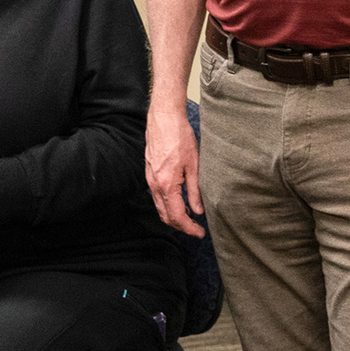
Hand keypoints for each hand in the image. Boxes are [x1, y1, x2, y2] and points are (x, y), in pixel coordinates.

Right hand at [145, 107, 203, 237]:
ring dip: (173, 215)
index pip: (177, 216)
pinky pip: (156, 195)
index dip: (189, 228)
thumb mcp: (193, 165)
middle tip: (196, 229)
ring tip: (191, 216)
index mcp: (166, 184)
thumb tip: (199, 211)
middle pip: (165, 215)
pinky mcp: (149, 171)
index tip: (200, 233)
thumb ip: (195, 191)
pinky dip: (167, 203)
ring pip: (160, 206)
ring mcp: (150, 178)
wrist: (164, 117)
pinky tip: (179, 200)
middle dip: (181, 226)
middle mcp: (154, 184)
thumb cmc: (179, 136)